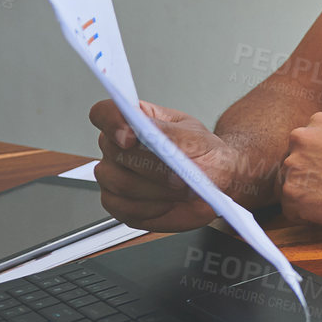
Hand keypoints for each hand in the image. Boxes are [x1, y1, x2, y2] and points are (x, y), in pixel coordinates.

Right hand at [89, 99, 245, 230]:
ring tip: (181, 188)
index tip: (131, 136)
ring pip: (119, 183)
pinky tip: (169, 202)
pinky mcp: (118, 203)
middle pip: (114, 152)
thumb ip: (166, 132)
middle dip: (151, 165)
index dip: (112, 122)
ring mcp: (114, 175)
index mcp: (134, 120)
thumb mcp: (194, 137)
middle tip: (180, 172)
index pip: (104, 113)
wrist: (216, 181)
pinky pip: (122, 208)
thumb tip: (143, 127)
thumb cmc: (204, 153)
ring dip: (156, 189)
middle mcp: (118, 147)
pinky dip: (151, 208)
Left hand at [279, 103, 321, 231]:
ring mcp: (294, 166)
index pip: (305, 142)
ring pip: (289, 184)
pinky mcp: (293, 194)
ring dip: (306, 194)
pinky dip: (304, 214)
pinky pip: (290, 208)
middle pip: (294, 162)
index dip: (319, 159)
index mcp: (319, 122)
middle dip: (309, 175)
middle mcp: (302, 139)